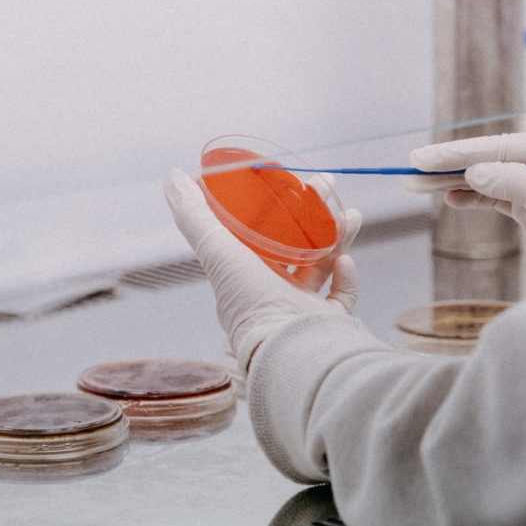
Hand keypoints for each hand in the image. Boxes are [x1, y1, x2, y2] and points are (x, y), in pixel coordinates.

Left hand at [164, 169, 360, 373]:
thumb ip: (195, 216)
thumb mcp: (218, 252)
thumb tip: (173, 177)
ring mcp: (302, 309)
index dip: (273, 206)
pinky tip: (345, 261)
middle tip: (326, 185)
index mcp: (244, 277)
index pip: (259, 234)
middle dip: (313, 211)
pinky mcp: (329, 322)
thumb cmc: (252, 304)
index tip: (287, 181)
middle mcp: (272, 293)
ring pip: (323, 263)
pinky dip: (346, 277)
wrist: (293, 349)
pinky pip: (342, 294)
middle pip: (294, 243)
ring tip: (352, 215)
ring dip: (336, 235)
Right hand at [409, 132, 525, 270]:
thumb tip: (474, 172)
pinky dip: (473, 198)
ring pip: (490, 179)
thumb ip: (515, 182)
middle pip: (491, 160)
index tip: (424, 159)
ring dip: (455, 183)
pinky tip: (450, 199)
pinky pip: (499, 198)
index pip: (501, 147)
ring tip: (419, 187)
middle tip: (411, 172)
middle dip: (450, 167)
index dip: (459, 153)